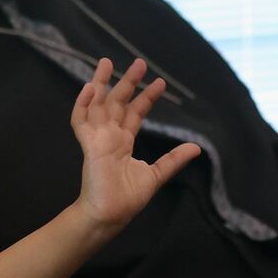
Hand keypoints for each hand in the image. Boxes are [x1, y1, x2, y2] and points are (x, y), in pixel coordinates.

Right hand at [71, 57, 200, 230]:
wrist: (110, 215)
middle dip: (127, 82)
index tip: (160, 83)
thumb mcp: (156, 175)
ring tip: (106, 62)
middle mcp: (110, 136)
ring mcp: (98, 139)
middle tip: (139, 63)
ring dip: (100, 83)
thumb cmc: (127, 199)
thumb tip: (196, 148)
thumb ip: (173, 160)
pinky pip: (81, 121)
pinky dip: (82, 104)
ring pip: (96, 105)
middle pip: (116, 102)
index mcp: (123, 142)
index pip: (135, 113)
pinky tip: (90, 88)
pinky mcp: (89, 145)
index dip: (146, 97)